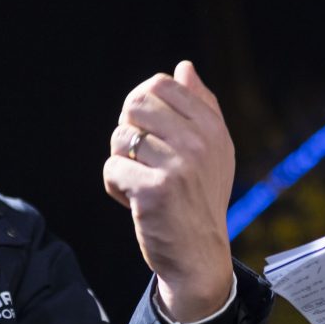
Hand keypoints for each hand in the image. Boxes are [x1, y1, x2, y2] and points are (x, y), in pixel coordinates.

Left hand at [104, 60, 235, 320]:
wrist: (199, 255)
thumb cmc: (200, 198)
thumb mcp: (212, 150)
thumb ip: (200, 106)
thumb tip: (184, 68)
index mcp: (211, 126)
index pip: (160, 84)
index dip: (142, 107)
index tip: (151, 135)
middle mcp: (198, 142)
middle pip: (135, 105)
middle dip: (127, 131)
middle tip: (140, 158)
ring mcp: (178, 166)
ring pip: (120, 138)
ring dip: (121, 162)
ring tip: (140, 182)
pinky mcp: (154, 192)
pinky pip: (112, 170)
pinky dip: (116, 187)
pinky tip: (135, 202)